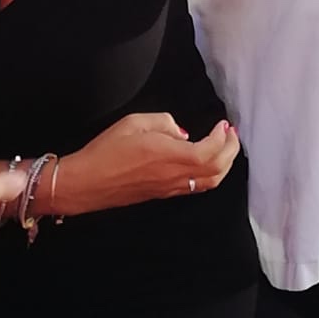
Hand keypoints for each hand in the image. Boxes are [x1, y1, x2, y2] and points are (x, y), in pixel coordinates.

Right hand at [57, 113, 239, 214]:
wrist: (87, 182)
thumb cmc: (106, 150)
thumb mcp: (133, 122)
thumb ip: (163, 122)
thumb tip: (182, 133)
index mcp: (169, 155)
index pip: (210, 151)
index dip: (222, 138)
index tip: (223, 124)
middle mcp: (174, 176)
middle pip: (217, 169)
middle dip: (230, 150)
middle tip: (231, 134)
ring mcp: (170, 189)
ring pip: (210, 182)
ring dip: (224, 165)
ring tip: (225, 148)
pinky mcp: (163, 195)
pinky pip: (196, 187)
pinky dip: (210, 174)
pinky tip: (206, 162)